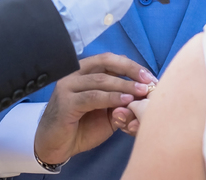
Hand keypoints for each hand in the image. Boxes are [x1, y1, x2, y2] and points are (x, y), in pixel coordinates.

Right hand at [33, 53, 156, 165]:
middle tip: (149, 81)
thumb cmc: (81, 127)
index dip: (131, 65)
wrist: (55, 146)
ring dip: (124, 85)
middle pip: (105, 62)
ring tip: (142, 91)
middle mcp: (74, 74)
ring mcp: (68, 87)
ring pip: (101, 79)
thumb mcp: (105, 113)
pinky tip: (126, 100)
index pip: (109, 59)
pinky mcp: (66, 103)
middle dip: (130, 70)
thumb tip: (143, 96)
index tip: (150, 76)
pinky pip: (93, 97)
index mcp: (83, 72)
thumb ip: (120, 102)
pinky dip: (111, 97)